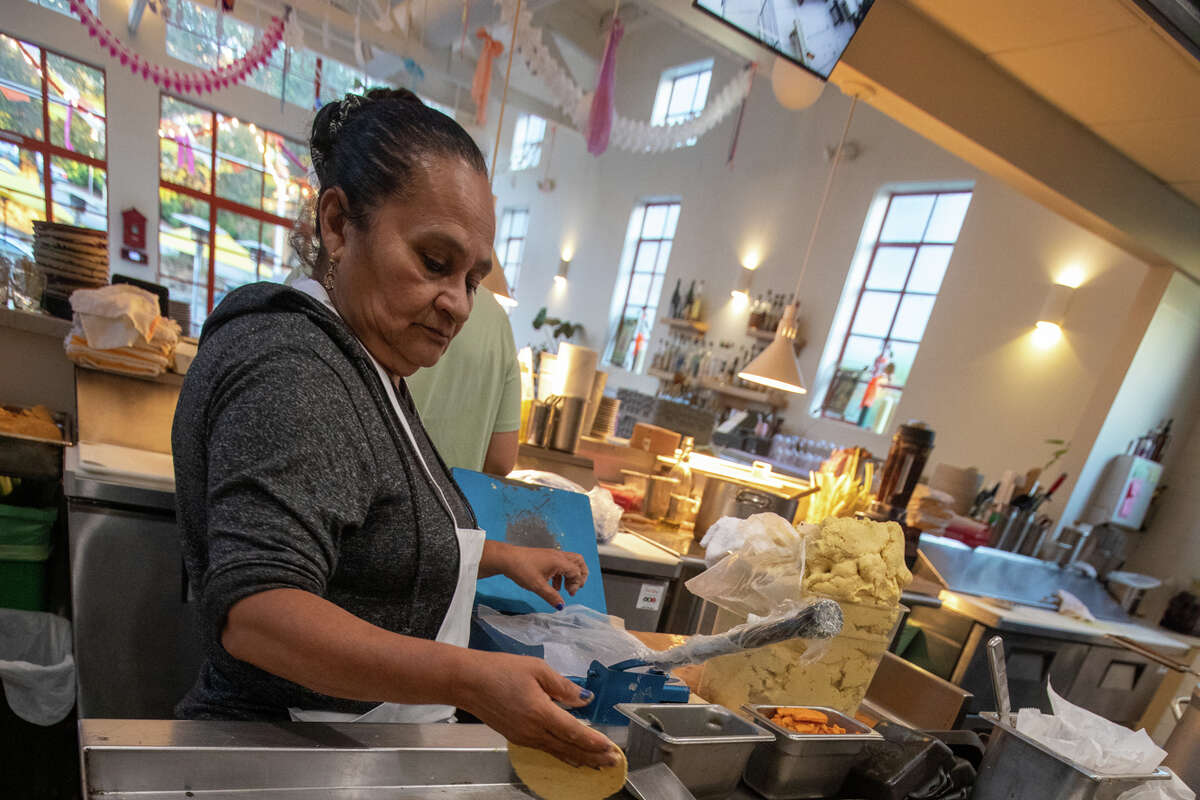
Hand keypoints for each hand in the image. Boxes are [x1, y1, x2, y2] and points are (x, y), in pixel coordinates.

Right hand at [454, 651, 619, 767]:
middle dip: (592, 757)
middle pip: (568, 749)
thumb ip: (562, 686)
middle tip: (613, 763)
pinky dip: (562, 754)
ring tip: (597, 764)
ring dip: (579, 758)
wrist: (467, 681)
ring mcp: (523, 737)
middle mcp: (532, 731)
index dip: (594, 742)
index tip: (611, 749)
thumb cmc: (500, 670)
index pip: (573, 732)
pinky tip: (570, 756)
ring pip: (557, 752)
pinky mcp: (516, 737)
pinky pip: (545, 749)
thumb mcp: (536, 669)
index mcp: (540, 712)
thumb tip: (583, 700)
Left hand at [484, 541, 587, 609]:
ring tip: (565, 589)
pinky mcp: (545, 557)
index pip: (577, 571)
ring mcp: (552, 555)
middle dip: (581, 575)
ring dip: (570, 575)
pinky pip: (560, 564)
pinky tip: (554, 586)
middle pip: (578, 562)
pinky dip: (561, 575)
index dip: (576, 584)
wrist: (507, 559)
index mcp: (559, 561)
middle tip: (575, 588)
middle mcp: (558, 556)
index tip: (569, 594)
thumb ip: (551, 596)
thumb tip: (561, 606)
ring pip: (569, 562)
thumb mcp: (537, 586)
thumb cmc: (522, 569)